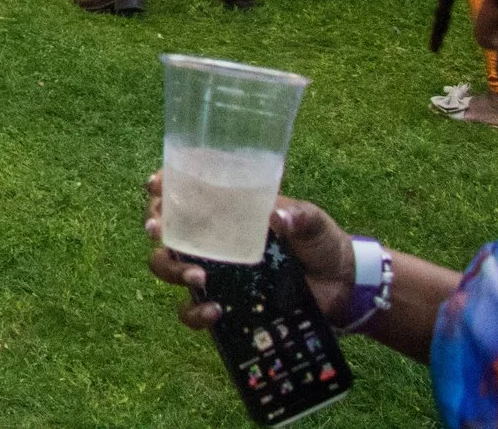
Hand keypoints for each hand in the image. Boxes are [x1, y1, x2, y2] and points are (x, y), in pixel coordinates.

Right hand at [145, 175, 355, 326]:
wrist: (343, 288)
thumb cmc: (323, 244)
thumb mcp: (313, 222)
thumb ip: (300, 217)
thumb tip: (277, 216)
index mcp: (229, 209)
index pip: (187, 190)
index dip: (164, 185)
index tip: (154, 186)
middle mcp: (212, 237)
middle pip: (165, 227)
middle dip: (155, 227)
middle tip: (159, 232)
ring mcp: (214, 270)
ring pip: (166, 265)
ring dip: (171, 269)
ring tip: (197, 279)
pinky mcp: (221, 301)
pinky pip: (189, 308)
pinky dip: (194, 312)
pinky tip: (214, 312)